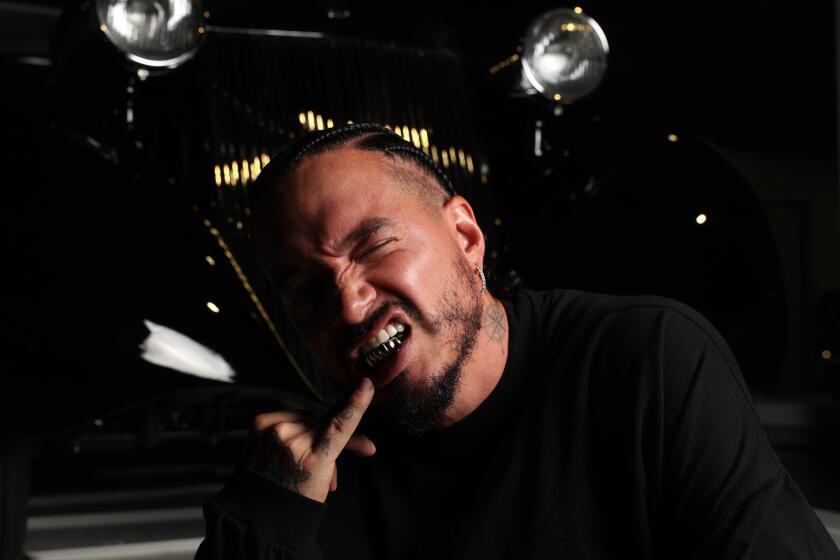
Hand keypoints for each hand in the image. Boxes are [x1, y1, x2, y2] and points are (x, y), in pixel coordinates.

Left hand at [251, 377, 375, 502]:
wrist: (258, 506)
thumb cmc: (294, 495)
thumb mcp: (324, 479)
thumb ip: (343, 451)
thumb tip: (369, 446)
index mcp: (314, 458)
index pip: (341, 425)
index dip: (356, 404)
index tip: (366, 385)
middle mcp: (293, 442)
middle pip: (321, 422)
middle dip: (323, 436)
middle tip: (318, 456)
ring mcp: (275, 432)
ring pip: (304, 417)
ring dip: (305, 430)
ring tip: (296, 453)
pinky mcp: (260, 424)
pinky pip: (286, 414)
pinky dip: (288, 425)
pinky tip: (284, 441)